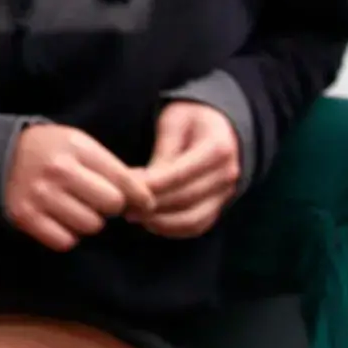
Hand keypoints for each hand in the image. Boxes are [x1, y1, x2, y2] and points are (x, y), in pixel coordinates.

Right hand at [5, 124, 157, 251]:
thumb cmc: (49, 151)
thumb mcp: (79, 144)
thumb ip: (111, 168)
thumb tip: (145, 201)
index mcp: (76, 147)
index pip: (126, 181)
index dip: (141, 198)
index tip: (142, 204)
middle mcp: (59, 170)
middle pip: (112, 205)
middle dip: (110, 207)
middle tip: (98, 202)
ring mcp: (40, 194)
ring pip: (90, 226)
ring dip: (88, 222)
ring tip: (75, 208)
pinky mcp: (24, 216)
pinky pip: (64, 241)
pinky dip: (66, 235)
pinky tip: (59, 220)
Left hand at [131, 100, 242, 238]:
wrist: (220, 124)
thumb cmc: (191, 117)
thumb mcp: (174, 123)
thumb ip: (162, 152)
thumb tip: (142, 184)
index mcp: (218, 148)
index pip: (180, 174)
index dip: (151, 186)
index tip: (125, 191)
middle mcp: (227, 175)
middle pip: (184, 199)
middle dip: (150, 206)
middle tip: (120, 205)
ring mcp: (226, 194)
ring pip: (192, 220)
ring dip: (159, 222)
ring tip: (131, 214)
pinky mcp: (220, 206)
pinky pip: (197, 226)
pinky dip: (172, 229)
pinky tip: (148, 221)